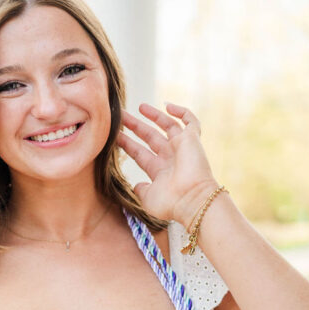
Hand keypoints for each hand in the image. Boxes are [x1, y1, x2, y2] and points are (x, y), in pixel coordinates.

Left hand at [117, 102, 218, 226]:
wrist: (193, 199)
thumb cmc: (171, 203)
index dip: (127, 143)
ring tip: (139, 107)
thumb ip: (140, 190)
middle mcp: (170, 157)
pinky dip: (181, 112)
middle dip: (135, 126)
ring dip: (154, 115)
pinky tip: (168, 106)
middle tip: (120, 116)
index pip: (139, 153)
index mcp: (158, 171)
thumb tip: (136, 185)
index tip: (114, 135)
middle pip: (149, 136)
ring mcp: (181, 147)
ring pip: (167, 125)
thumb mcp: (148, 199)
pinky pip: (190, 121)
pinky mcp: (192, 139)